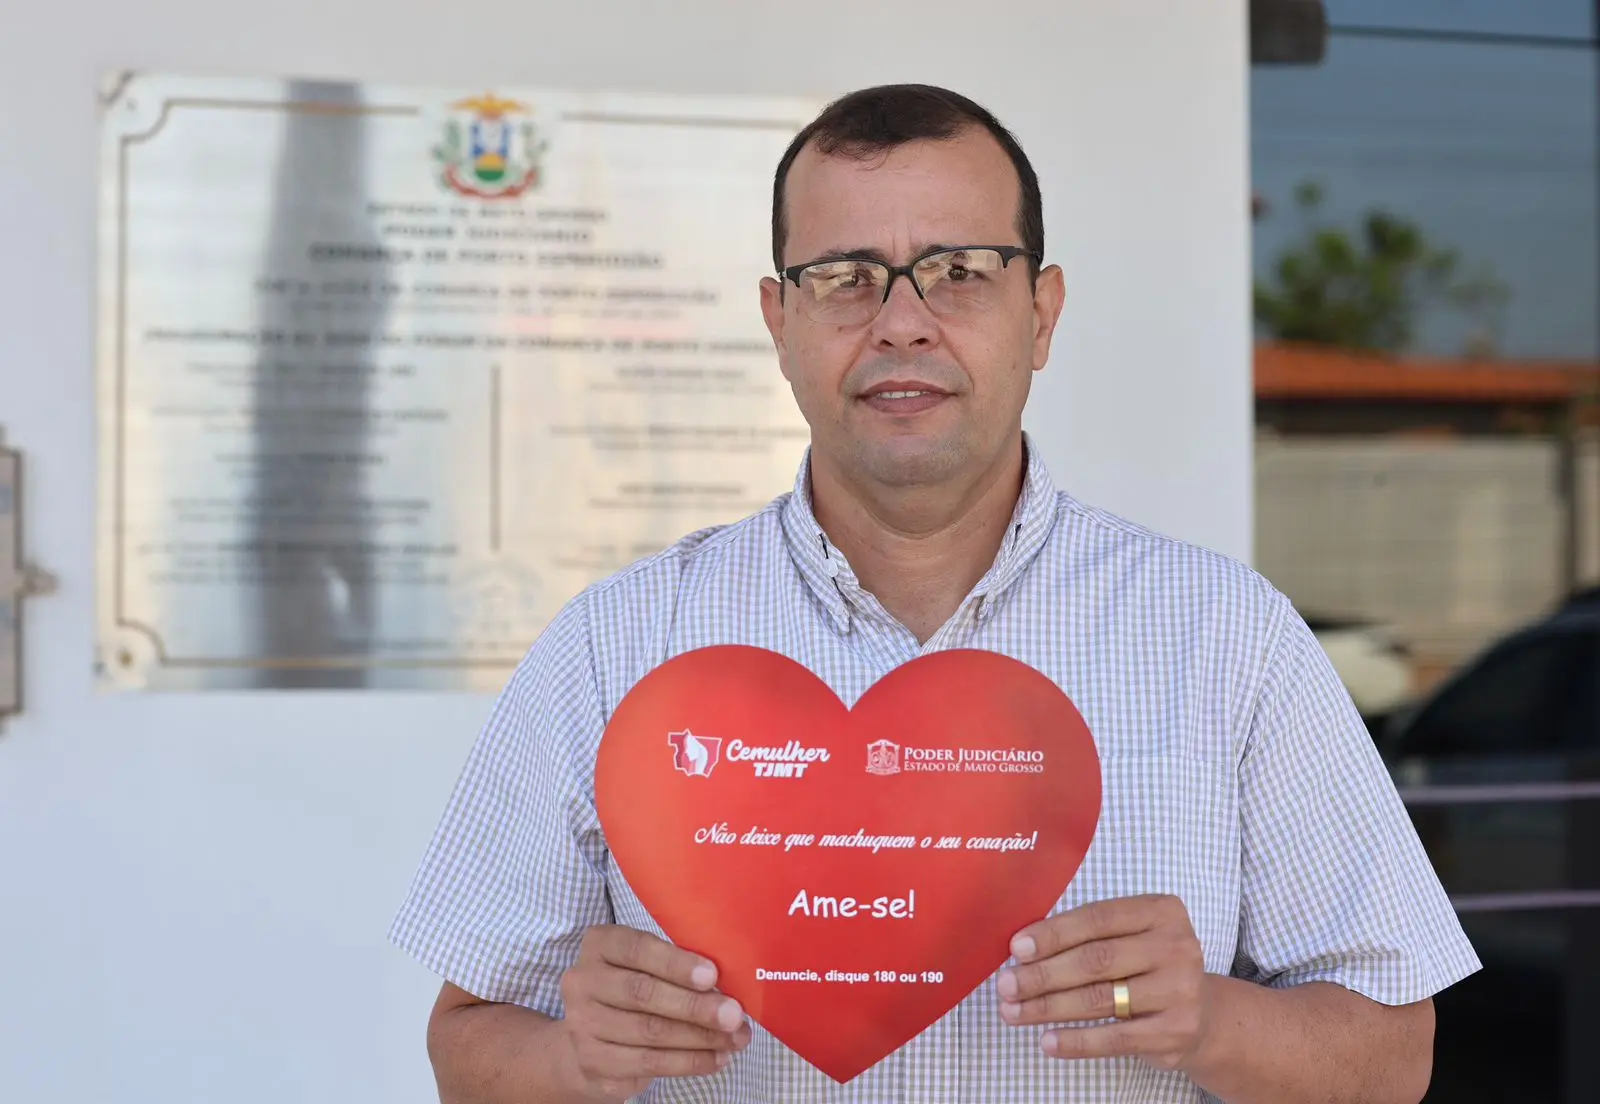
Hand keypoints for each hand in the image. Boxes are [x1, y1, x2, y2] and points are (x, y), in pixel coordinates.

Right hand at [557, 925, 750, 1100]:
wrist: (590, 1036)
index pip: (636, 949)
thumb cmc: (633, 989)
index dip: (675, 963)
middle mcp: (582, 982)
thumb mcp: (647, 965)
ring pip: (650, 1032)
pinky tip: (716, 1058)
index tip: (712, 975)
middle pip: (643, 993)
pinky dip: (690, 1062)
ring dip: (700, 1037)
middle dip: (694, 1006)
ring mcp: (583, 1024)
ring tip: (734, 1038)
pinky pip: (649, 1063)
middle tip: (733, 1014)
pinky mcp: (593, 1062)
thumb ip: (677, 967)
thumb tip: (726, 986)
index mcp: (599, 945)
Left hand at [996, 894, 1209, 1071]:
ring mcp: (1180, 990)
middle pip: (1095, 960)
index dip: (1052, 933)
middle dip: (1042, 974)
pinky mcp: (1176, 1031)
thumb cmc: (1149, 966)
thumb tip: (1024, 949)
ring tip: (1015, 1012)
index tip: (1016, 948)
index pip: (1096, 919)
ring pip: (1099, 999)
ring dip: (1049, 1007)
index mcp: (1161, 911)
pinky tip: (1047, 1041)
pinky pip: (1115, 1038)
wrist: (1205, 1015)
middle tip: (1006, 985)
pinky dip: (1076, 1041)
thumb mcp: (1132, 937)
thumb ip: (1090, 935)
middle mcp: (1176, 946)